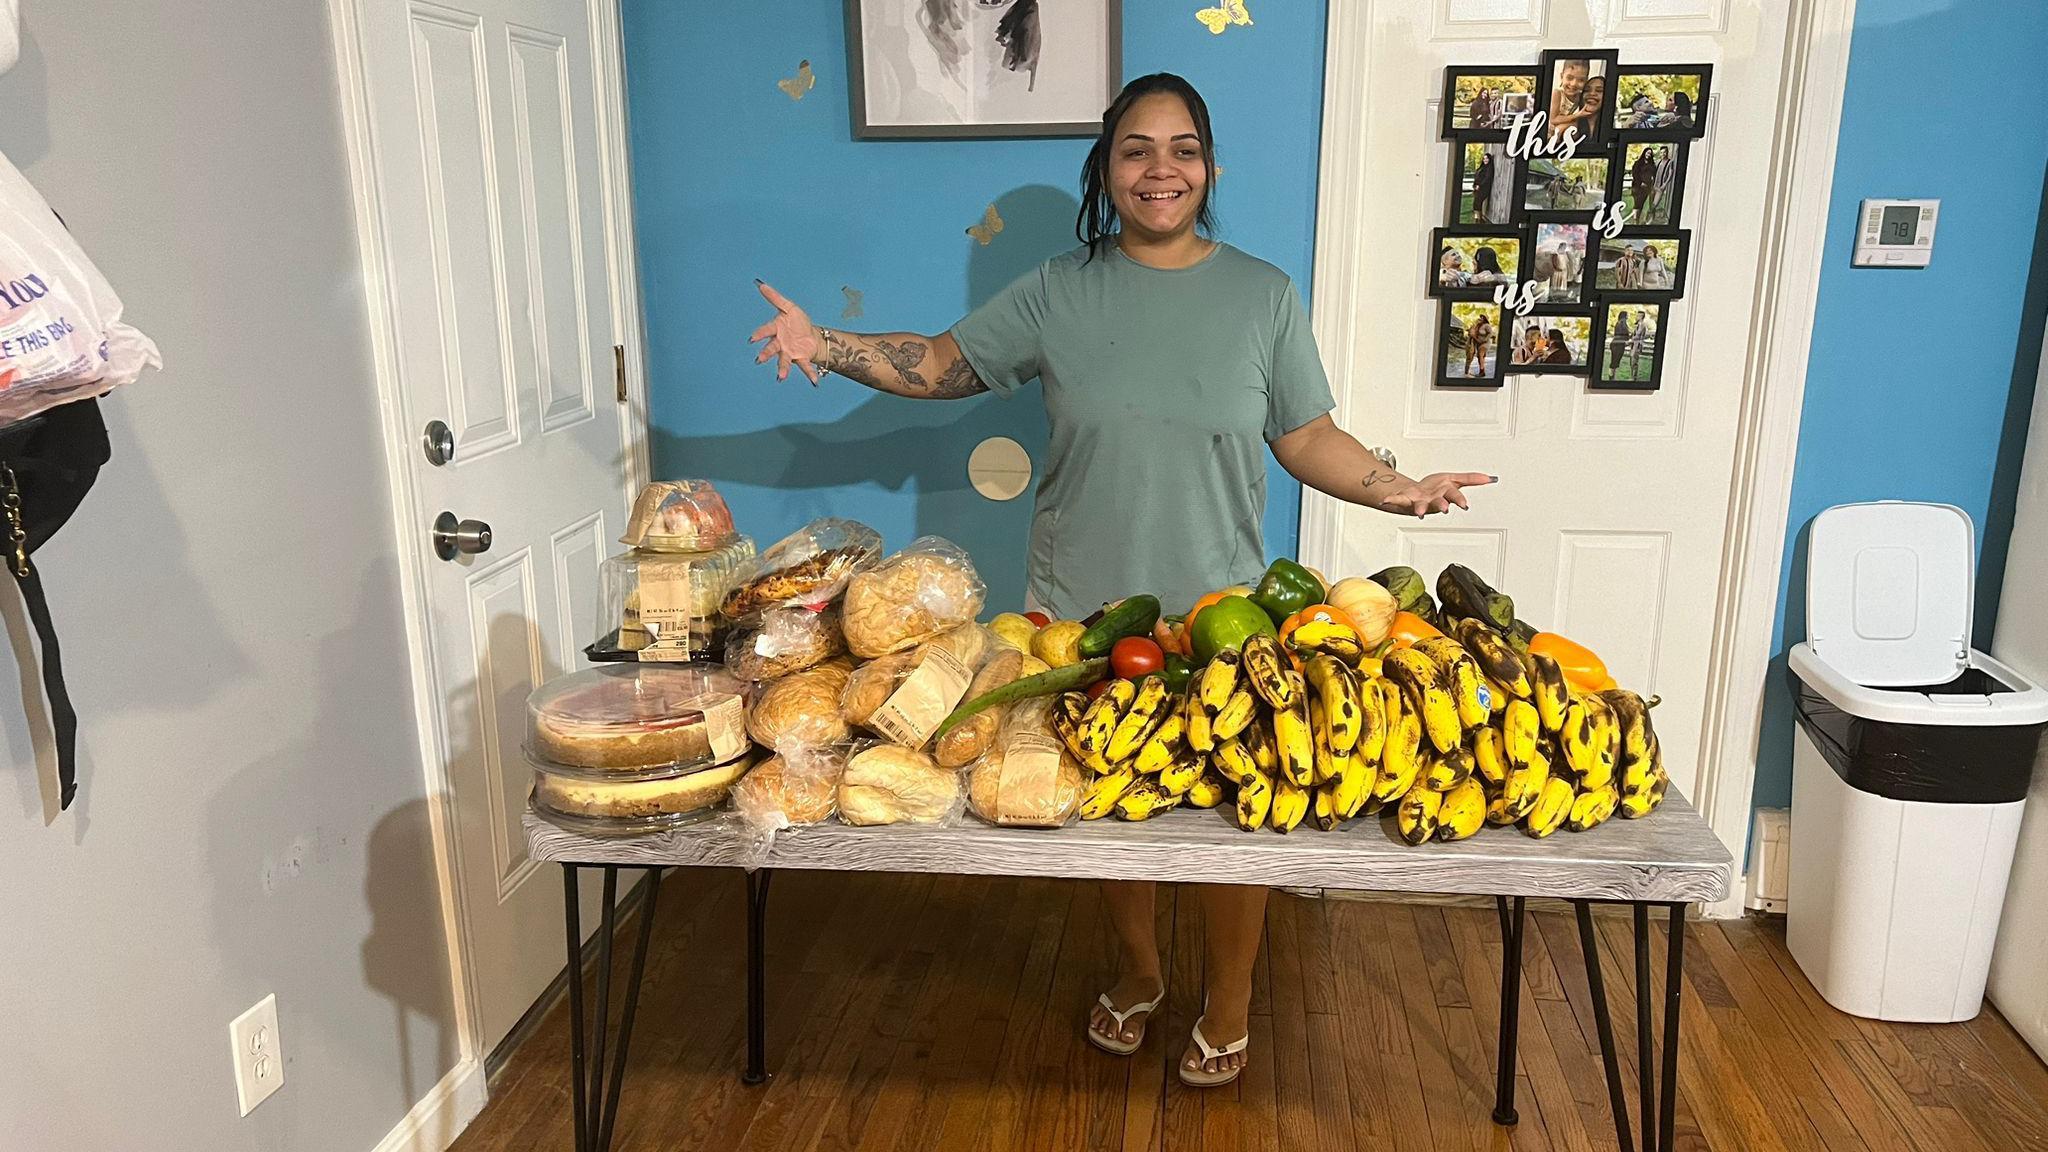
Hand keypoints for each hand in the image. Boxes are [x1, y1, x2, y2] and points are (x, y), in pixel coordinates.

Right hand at [749, 280, 821, 383]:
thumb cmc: (797, 322)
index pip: (766, 331)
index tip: (752, 339)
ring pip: (784, 361)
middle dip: (766, 354)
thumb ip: (775, 298)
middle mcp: (780, 343)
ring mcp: (790, 352)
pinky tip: (815, 382)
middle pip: (772, 349)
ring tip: (781, 377)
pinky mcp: (802, 358)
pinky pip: (805, 367)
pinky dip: (810, 374)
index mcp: (776, 329)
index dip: (759, 334)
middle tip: (759, 360)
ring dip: (783, 369)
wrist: (811, 333)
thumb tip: (761, 284)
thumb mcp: (789, 307)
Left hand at [1377, 472, 1494, 517]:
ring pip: (1421, 506)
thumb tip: (1490, 478)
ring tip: (1420, 512)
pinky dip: (1391, 501)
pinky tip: (1384, 501)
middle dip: (1441, 506)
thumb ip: (1471, 479)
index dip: (1459, 500)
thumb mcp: (1454, 480)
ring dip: (1421, 509)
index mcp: (1444, 494)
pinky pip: (1397, 501)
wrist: (1414, 494)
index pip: (1454, 496)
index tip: (1465, 505)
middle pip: (1438, 503)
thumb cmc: (1434, 489)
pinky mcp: (1405, 500)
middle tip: (1445, 509)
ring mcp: (1419, 501)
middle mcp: (1432, 500)